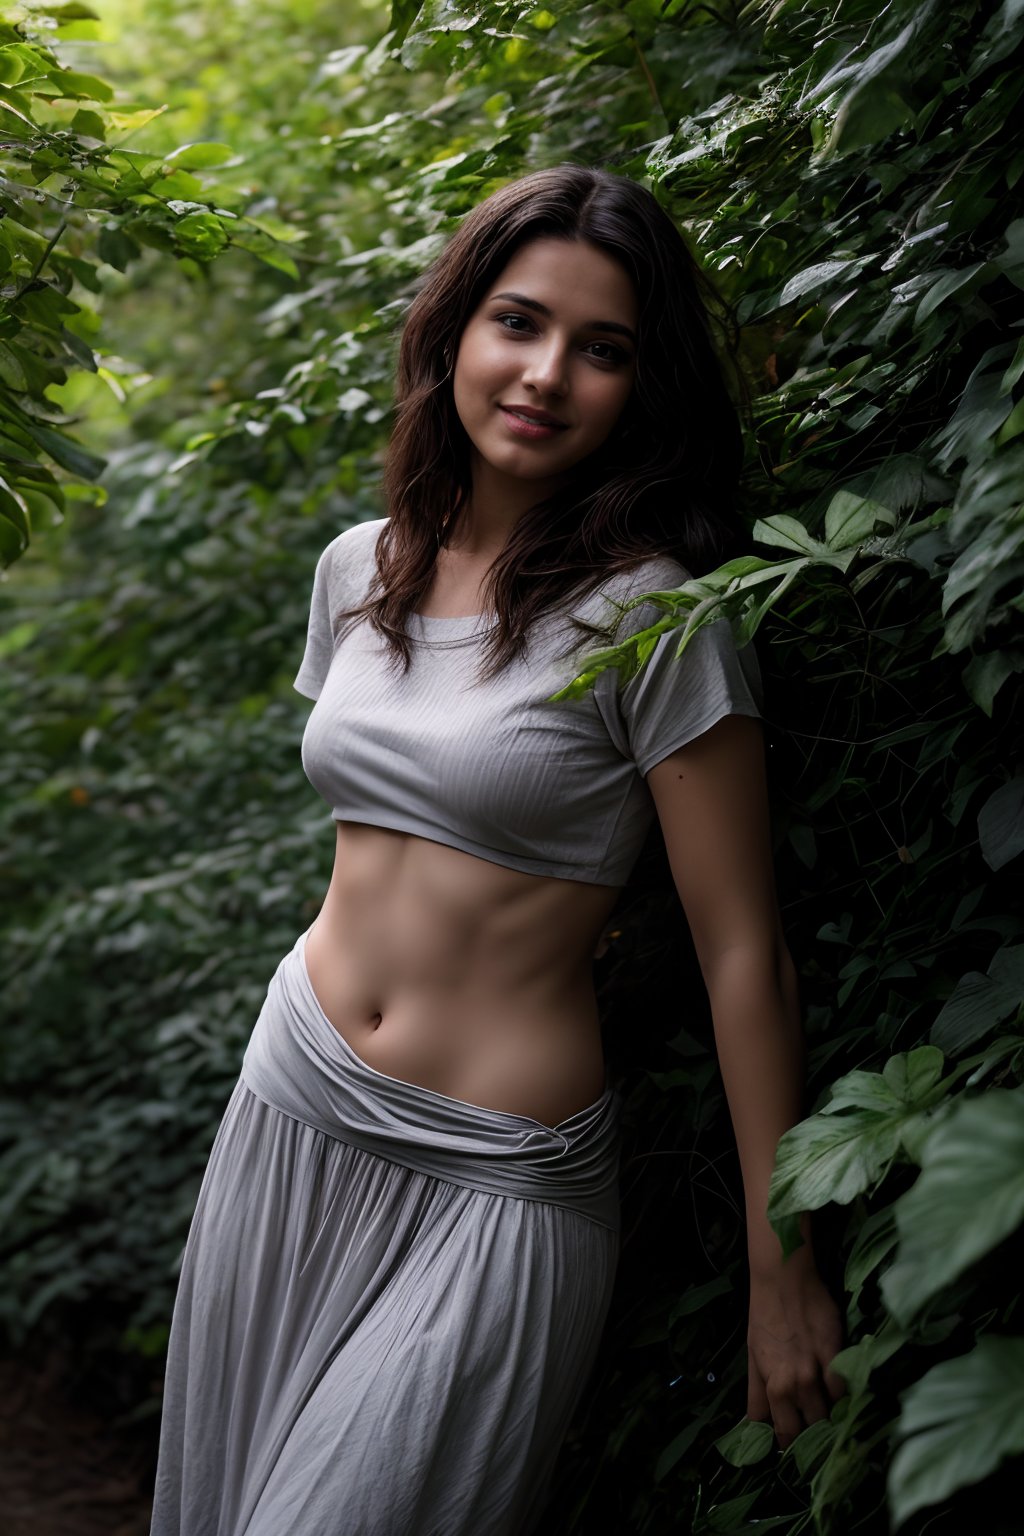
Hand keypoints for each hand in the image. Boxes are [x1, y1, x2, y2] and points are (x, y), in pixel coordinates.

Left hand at [746, 1246, 846, 1449]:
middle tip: (818, 1437)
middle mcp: (795, 1384)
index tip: (798, 1452)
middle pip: (811, 1427)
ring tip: (833, 1420)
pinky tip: (845, 1395)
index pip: (786, 1433)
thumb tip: (754, 1427)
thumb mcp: (753, 1358)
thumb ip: (757, 1396)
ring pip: (830, 1411)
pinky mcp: (836, 1353)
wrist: (783, 1280)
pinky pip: (846, 1387)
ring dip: (831, 1418)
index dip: (792, 1446)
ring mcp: (817, 1370)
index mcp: (773, 1387)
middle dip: (814, 1435)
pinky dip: (846, 1395)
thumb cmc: (765, 1318)